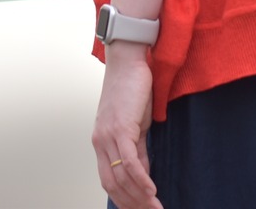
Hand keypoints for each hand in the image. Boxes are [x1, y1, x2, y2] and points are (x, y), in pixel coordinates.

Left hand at [92, 44, 161, 208]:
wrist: (129, 61)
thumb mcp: (135, 125)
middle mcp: (100, 142)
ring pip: (121, 177)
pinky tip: (153, 191)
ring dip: (140, 197)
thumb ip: (137, 149)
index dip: (125, 199)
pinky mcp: (120, 127)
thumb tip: (143, 173)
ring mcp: (108, 135)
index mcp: (101, 142)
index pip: (109, 181)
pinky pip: (130, 162)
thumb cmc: (132, 89)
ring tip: (156, 208)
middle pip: (113, 185)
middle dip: (133, 204)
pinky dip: (141, 180)